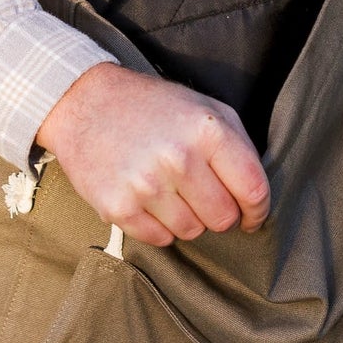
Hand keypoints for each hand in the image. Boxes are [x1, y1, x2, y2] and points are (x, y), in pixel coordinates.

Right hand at [35, 62, 269, 247]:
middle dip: (219, 212)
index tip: (251, 215)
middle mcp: (179, 158)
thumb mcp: (204, 106)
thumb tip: (256, 197)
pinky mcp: (119, 206)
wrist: (85, 102)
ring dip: (187, 218)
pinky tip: (148, 198)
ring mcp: (147, 184)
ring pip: (192, 232)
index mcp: (208, 130)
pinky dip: (159, 226)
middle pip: (223, 218)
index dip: (257, 210)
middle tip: (201, 194)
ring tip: (170, 189)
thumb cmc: (152, 106)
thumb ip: (237, 146)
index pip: (253, 190)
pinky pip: (159, 239)